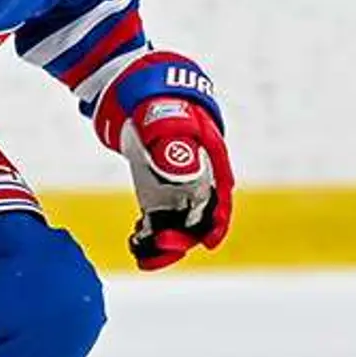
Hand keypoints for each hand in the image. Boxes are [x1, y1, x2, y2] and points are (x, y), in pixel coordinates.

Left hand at [116, 95, 232, 270]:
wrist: (148, 106)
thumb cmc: (164, 109)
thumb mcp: (168, 120)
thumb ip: (174, 143)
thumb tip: (186, 172)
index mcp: (210, 166)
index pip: (220, 200)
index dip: (217, 224)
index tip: (209, 242)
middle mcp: (198, 185)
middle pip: (199, 220)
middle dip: (183, 237)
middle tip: (160, 242)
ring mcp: (178, 194)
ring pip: (178, 227)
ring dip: (164, 243)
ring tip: (142, 250)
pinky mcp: (159, 200)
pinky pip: (159, 224)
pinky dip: (149, 236)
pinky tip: (135, 239)